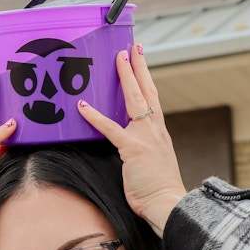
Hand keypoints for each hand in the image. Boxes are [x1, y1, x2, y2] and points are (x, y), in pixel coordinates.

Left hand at [77, 44, 185, 236]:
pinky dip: (96, 116)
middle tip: (133, 47)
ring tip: (119, 58)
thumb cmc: (157, 187)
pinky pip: (112, 128)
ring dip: (126, 77)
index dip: (146, 77)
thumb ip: (142, 148)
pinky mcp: (133, 148)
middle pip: (147, 90)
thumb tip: (130, 143)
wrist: (167, 203)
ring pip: (136, 100)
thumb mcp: (151, 161)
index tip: (141, 59)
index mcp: (158, 131)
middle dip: (140, 66)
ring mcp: (145, 137)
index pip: (152, 97)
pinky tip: (83, 106)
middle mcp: (154, 129)